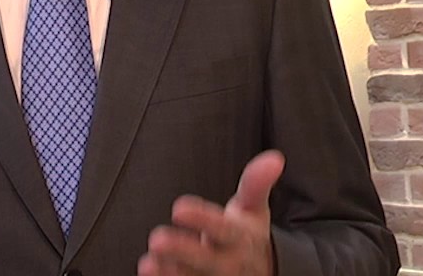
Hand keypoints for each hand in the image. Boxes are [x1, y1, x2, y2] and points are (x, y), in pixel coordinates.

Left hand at [137, 150, 284, 275]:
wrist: (259, 272)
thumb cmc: (247, 235)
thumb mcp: (254, 209)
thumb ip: (256, 183)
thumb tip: (275, 159)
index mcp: (240, 239)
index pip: (223, 229)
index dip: (202, 219)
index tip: (179, 208)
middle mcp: (229, 264)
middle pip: (206, 261)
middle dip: (182, 251)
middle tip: (157, 240)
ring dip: (170, 273)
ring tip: (148, 264)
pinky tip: (149, 274)